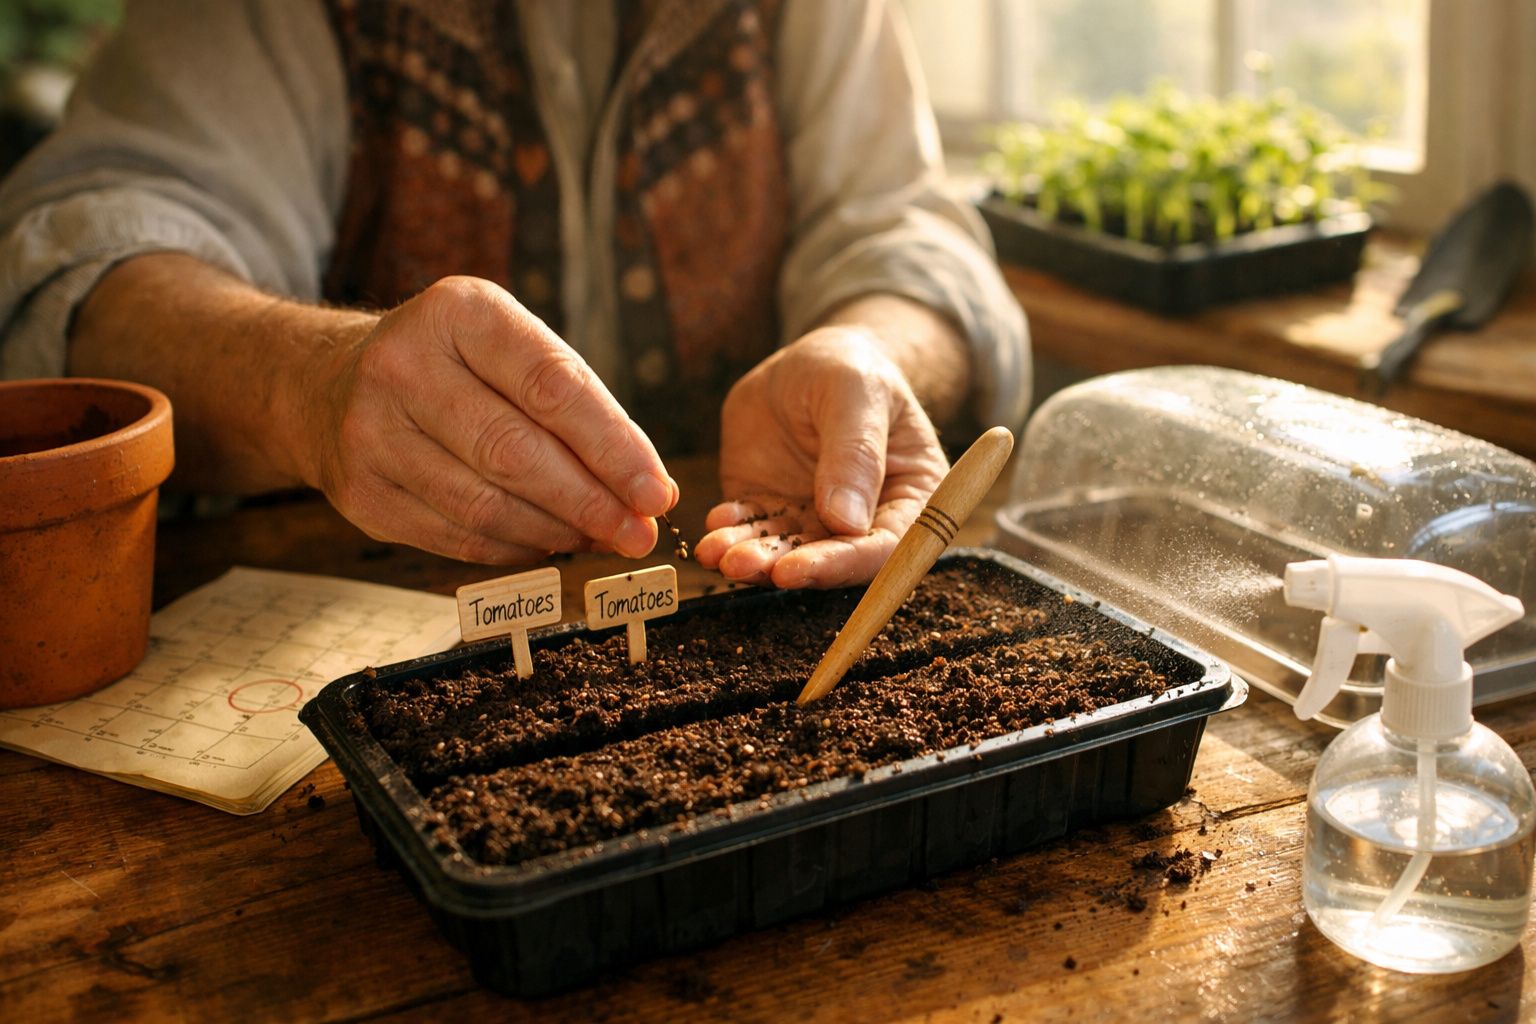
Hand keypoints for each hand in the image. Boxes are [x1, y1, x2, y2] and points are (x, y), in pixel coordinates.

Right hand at [300, 276, 676, 562]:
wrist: (330, 383)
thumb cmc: (454, 365)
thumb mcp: (510, 347)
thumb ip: (578, 406)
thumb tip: (644, 490)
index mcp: (458, 313)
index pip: (551, 386)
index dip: (613, 447)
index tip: (657, 491)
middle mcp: (404, 366)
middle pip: (515, 452)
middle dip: (591, 502)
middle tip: (639, 534)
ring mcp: (371, 433)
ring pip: (486, 505)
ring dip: (557, 531)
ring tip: (600, 537)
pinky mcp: (361, 494)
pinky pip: (457, 537)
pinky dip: (516, 547)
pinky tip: (549, 541)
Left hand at [693, 326, 948, 587]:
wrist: (808, 360)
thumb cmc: (850, 368)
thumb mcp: (856, 393)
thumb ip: (856, 453)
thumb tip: (846, 521)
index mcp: (910, 496)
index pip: (885, 547)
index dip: (842, 564)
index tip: (797, 568)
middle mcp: (865, 519)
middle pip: (831, 560)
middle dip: (784, 567)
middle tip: (742, 564)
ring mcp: (815, 517)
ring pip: (785, 551)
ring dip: (751, 559)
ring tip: (716, 553)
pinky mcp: (773, 508)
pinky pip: (751, 528)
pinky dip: (730, 533)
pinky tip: (714, 525)